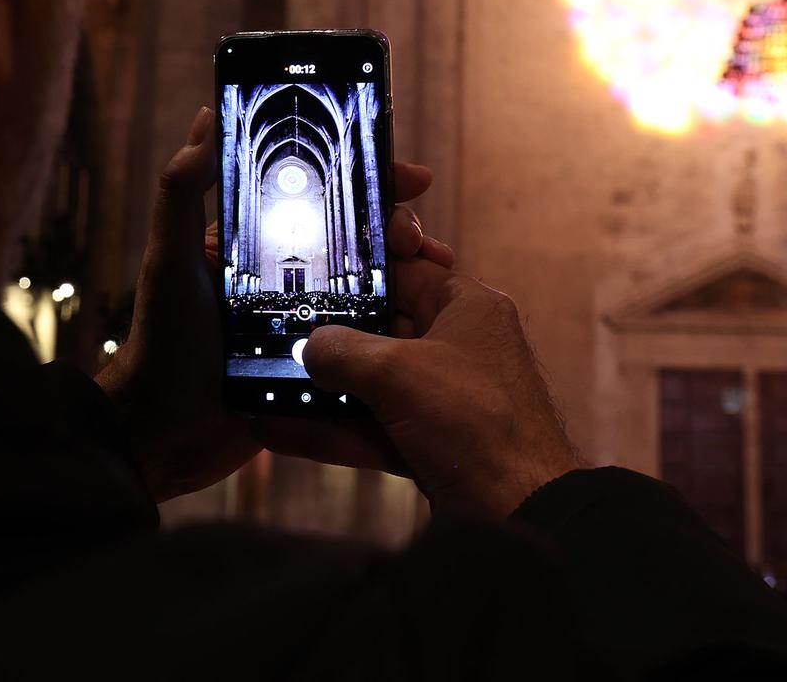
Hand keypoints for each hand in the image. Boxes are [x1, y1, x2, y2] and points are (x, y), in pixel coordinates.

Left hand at [96, 106, 444, 501]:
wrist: (166, 432)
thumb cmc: (162, 340)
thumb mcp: (170, 258)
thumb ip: (181, 190)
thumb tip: (206, 117)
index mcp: (257, 239)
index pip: (322, 191)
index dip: (370, 177)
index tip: (411, 176)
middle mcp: (286, 270)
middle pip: (360, 234)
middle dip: (400, 226)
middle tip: (420, 241)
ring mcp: (307, 315)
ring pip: (373, 281)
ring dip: (412, 271)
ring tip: (440, 271)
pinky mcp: (321, 360)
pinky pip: (371, 333)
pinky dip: (403, 320)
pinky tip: (429, 321)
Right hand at [270, 254, 582, 519]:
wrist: (519, 514)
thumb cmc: (481, 426)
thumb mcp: (397, 372)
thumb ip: (342, 351)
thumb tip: (309, 348)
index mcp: (468, 308)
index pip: (405, 271)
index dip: (358, 272)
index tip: (313, 275)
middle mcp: (459, 347)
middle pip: (382, 329)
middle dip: (329, 338)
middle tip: (277, 334)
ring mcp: (445, 398)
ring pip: (373, 385)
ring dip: (324, 390)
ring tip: (268, 386)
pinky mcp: (432, 443)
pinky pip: (373, 428)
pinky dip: (333, 430)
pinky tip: (281, 431)